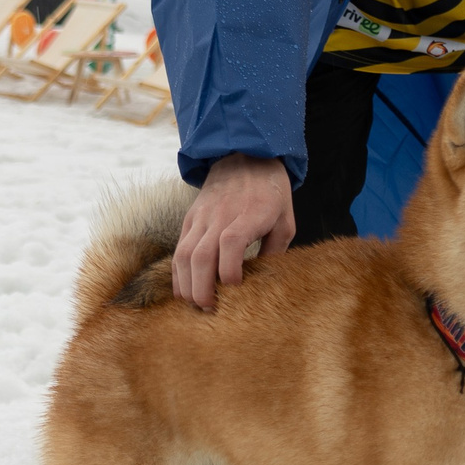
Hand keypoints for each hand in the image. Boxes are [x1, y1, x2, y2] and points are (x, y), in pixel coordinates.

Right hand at [174, 153, 293, 309]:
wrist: (245, 156)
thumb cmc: (270, 192)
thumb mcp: (285, 219)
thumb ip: (275, 250)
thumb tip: (263, 282)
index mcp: (250, 213)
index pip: (231, 242)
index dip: (230, 269)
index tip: (236, 286)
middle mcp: (221, 215)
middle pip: (201, 255)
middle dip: (202, 288)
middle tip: (210, 308)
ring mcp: (202, 217)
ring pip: (184, 254)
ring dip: (186, 284)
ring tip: (196, 305)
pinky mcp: (190, 219)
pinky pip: (178, 249)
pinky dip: (178, 274)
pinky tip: (185, 291)